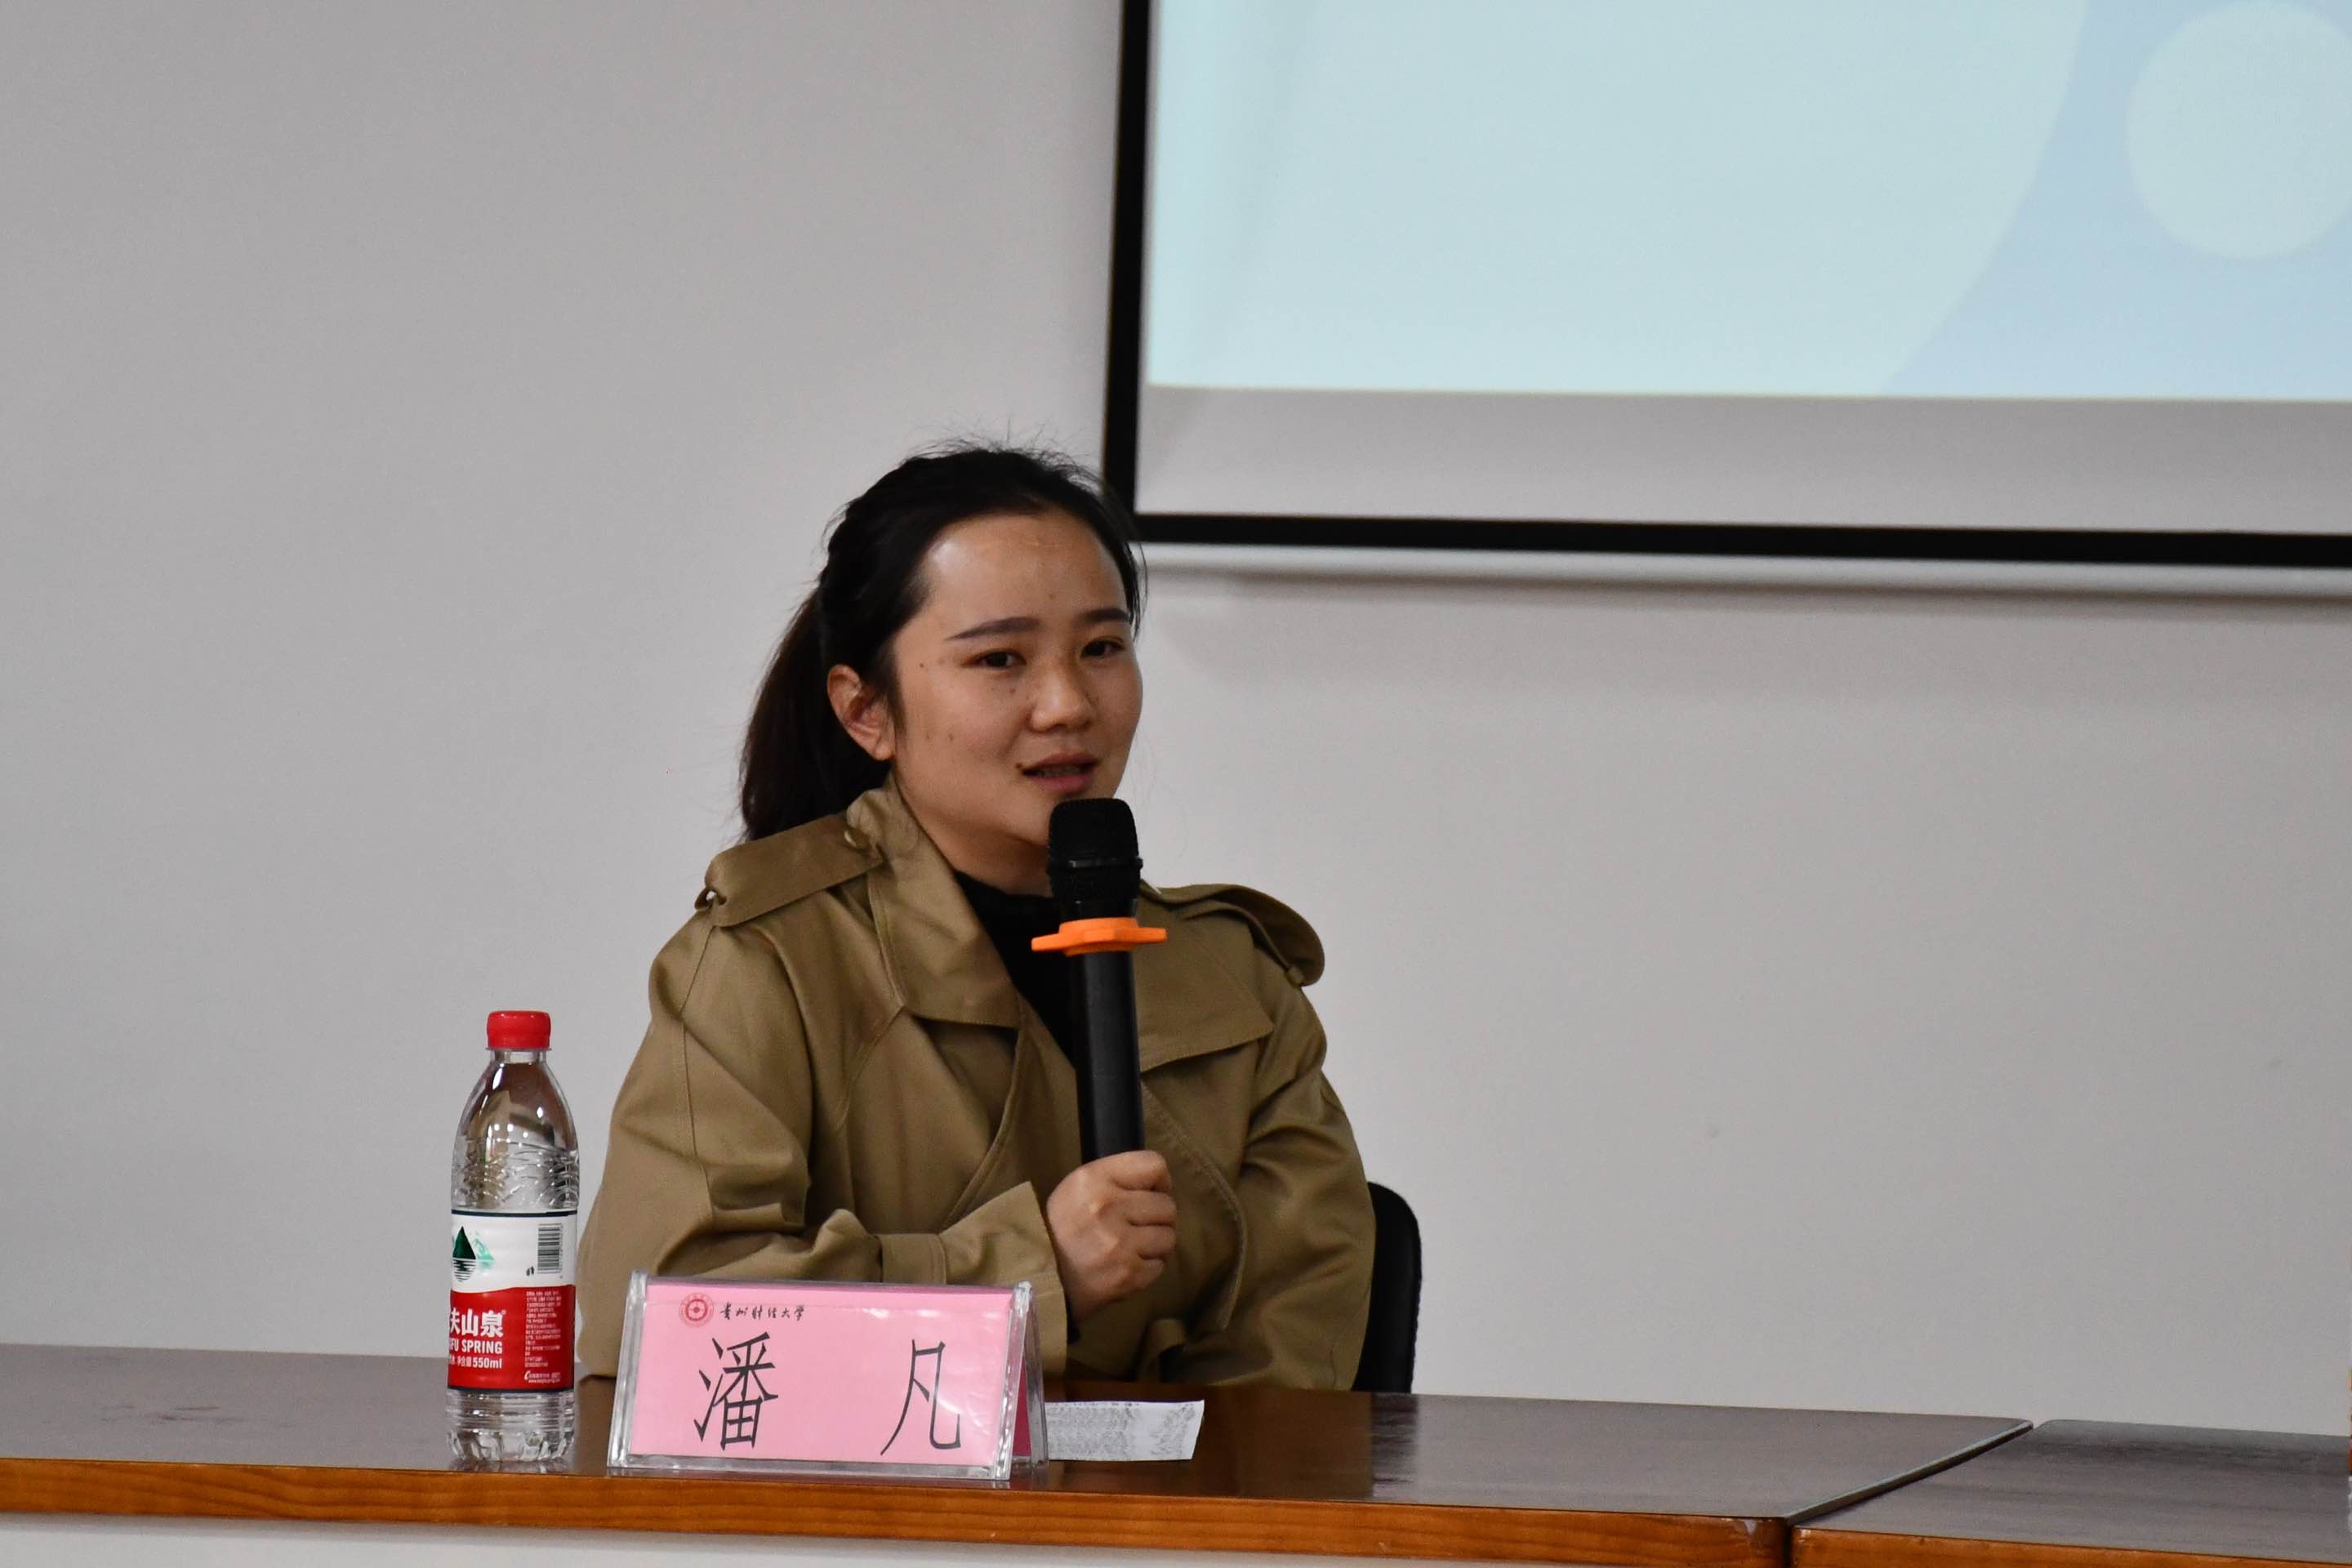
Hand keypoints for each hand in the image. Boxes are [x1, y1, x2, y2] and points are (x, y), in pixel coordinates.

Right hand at [1044, 1151, 1176, 1322]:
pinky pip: (1159, 1266)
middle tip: (1139, 1226)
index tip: (1150, 1194)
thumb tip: (1159, 1185)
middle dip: (1157, 1217)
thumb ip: (1117, 1178)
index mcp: (1095, 1179)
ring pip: (1168, 1237)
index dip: (1159, 1182)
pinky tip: (1128, 1265)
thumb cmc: (1063, 1227)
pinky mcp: (1128, 1275)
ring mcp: (1120, 1244)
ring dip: (1156, 1244)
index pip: (1154, 1166)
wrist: (1039, 1277)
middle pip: (1167, 1205)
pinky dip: (1148, 1268)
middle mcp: (1109, 1207)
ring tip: (1134, 1247)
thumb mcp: (1079, 1187)